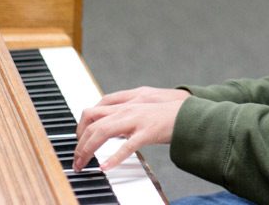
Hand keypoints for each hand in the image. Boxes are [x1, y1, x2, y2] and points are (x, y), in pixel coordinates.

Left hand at [72, 87, 190, 171]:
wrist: (191, 112)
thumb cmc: (171, 110)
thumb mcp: (146, 104)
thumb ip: (129, 110)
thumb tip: (114, 122)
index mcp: (128, 100)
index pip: (95, 108)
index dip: (82, 124)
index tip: (79, 139)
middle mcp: (129, 107)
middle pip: (92, 119)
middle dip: (79, 140)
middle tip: (76, 157)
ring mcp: (137, 119)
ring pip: (102, 131)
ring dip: (87, 149)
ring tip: (83, 164)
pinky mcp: (147, 132)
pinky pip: (126, 146)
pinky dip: (113, 158)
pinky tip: (105, 167)